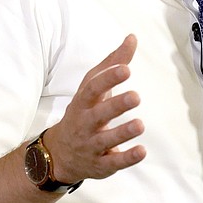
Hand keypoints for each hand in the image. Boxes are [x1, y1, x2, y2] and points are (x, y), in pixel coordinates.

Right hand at [42, 34, 145, 182]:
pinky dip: (127, 158)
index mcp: (83, 102)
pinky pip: (113, 163)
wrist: (60, 154)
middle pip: (99, 114)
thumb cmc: (84, 111)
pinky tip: (142, 151)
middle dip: (116, 105)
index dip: (108, 78)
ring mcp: (91, 145)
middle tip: (136, 97)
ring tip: (140, 124)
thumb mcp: (93, 86)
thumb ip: (113, 62)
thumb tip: (132, 37)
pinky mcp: (100, 165)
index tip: (126, 69)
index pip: (93, 88)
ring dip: (123, 133)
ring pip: (105, 140)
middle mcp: (85, 123)